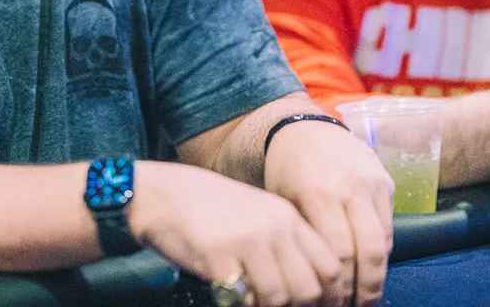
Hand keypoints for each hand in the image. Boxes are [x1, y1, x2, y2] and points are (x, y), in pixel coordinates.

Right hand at [130, 160, 345, 306]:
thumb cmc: (206, 207)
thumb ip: (283, 241)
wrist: (159, 194)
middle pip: (311, 288)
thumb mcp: (255, 212)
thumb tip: (311, 286)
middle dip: (298, 306)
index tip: (316, 306)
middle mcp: (273, 226)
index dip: (328, 295)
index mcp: (286, 215)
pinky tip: (226, 291)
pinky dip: (239, 302)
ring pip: (280, 297)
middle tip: (276, 304)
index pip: (330, 265)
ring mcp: (247, 241)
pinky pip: (244, 298)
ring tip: (248, 296)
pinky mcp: (219, 257)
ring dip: (266, 305)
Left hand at [264, 121, 394, 305]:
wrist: (304, 129)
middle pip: (367, 251)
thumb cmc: (285, 170)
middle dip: (364, 288)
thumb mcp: (282, 202)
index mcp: (318, 193)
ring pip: (384, 241)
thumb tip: (308, 282)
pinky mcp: (386, 181)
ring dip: (377, 275)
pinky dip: (382, 251)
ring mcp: (372, 183)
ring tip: (368, 297)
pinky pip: (388, 225)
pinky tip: (371, 269)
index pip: (338, 254)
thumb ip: (300, 238)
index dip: (339, 286)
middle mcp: (350, 187)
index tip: (333, 304)